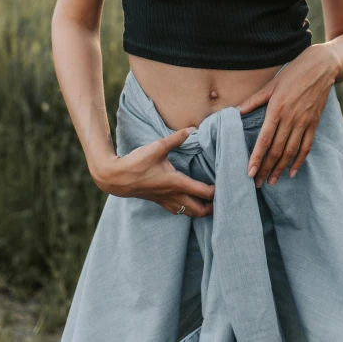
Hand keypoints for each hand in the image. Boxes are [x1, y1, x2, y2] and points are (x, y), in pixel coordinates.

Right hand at [93, 127, 215, 217]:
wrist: (118, 178)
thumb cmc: (138, 163)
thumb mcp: (158, 147)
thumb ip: (176, 138)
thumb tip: (192, 129)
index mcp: (177, 183)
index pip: (203, 192)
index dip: (216, 192)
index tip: (224, 185)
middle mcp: (174, 196)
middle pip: (199, 210)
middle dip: (212, 208)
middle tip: (222, 199)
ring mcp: (166, 201)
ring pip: (189, 213)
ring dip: (201, 210)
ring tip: (210, 203)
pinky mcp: (160, 202)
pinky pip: (178, 211)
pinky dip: (188, 209)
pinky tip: (190, 202)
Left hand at [235, 46, 341, 187]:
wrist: (322, 66)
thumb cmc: (294, 72)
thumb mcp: (272, 83)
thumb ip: (254, 100)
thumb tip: (235, 111)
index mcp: (277, 108)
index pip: (264, 139)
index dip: (256, 158)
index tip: (249, 172)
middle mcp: (291, 118)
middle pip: (276, 150)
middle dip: (266, 168)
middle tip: (256, 183)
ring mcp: (304, 122)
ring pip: (291, 152)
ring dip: (280, 169)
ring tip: (271, 181)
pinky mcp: (314, 123)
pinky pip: (306, 146)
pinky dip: (299, 161)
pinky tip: (292, 172)